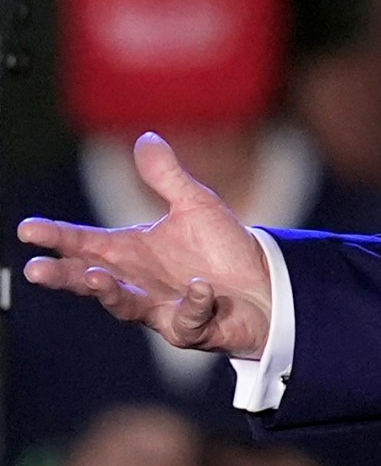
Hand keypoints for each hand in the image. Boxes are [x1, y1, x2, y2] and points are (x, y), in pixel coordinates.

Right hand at [17, 133, 272, 358]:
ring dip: (109, 293)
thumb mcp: (195, 205)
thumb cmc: (224, 248)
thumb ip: (166, 177)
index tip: (27, 229)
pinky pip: (186, 318)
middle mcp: (138, 281)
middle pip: (89, 279)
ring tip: (93, 278)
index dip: (57, 236)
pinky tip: (200, 288)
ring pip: (125, 305)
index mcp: (132, 251)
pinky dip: (192, 303)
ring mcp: (160, 308)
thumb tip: (145, 137)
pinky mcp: (190, 328)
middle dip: (63, 275)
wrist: (267, 282)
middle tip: (37, 269)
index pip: (85, 242)